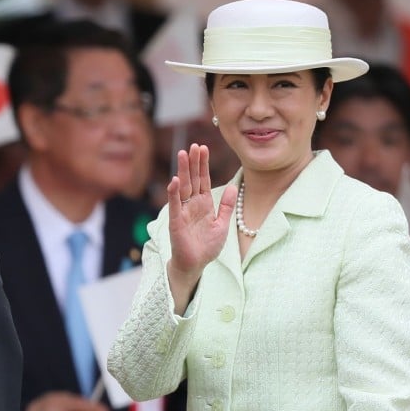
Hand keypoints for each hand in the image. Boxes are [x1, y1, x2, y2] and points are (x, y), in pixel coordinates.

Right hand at [165, 144, 236, 295]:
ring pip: (183, 187)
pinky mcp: (177, 222)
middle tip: (194, 145)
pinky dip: (174, 193)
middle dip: (193, 162)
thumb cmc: (207, 247)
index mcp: (204, 204)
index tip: (203, 148)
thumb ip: (227, 206)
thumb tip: (235, 187)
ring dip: (183, 171)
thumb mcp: (222, 224)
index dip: (203, 164)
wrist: (196, 264)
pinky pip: (175, 205)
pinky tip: (175, 180)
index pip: (203, 180)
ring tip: (183, 154)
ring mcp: (183, 212)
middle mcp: (192, 204)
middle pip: (192, 179)